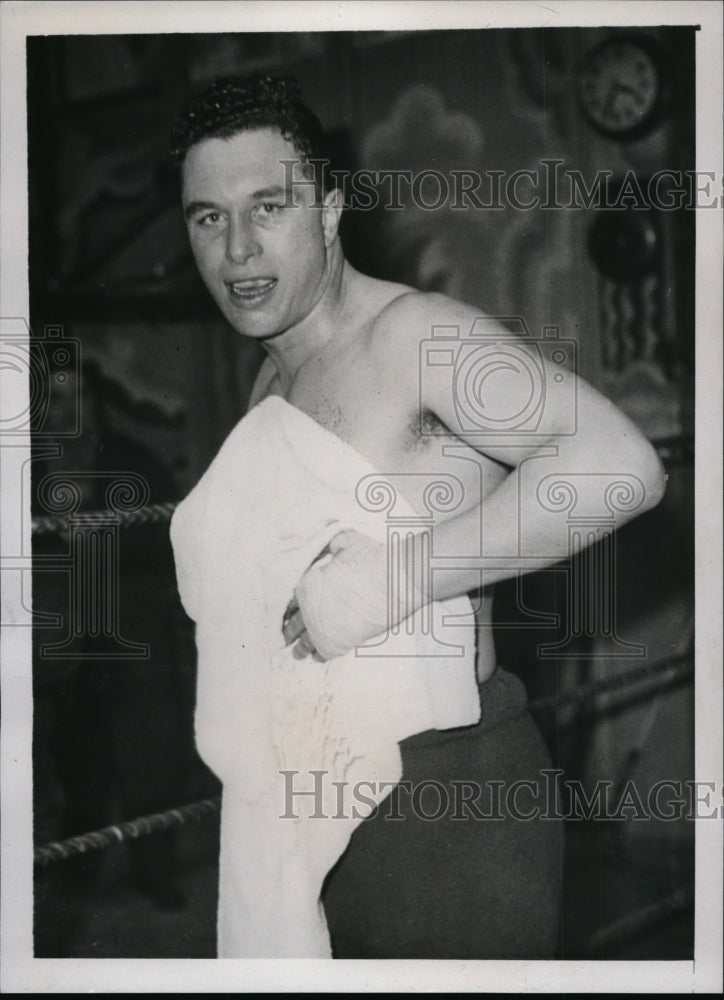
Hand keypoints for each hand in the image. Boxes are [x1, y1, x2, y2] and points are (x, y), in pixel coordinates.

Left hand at [282, 529, 390, 660]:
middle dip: (287, 629)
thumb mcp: (345, 541)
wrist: (397, 580)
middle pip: (292, 624)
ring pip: (303, 641)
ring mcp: (322, 628)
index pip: (289, 601)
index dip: (287, 608)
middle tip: (283, 636)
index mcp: (307, 584)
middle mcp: (309, 608)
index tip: (286, 613)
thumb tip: (325, 540)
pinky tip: (315, 656)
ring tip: (295, 651)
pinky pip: (321, 653)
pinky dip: (318, 655)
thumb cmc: (373, 558)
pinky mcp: (338, 643)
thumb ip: (329, 544)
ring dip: (299, 646)